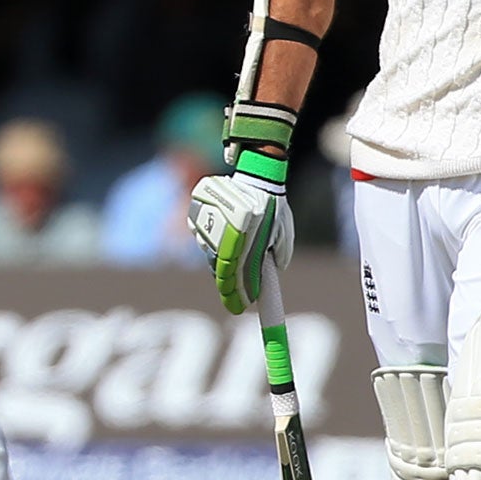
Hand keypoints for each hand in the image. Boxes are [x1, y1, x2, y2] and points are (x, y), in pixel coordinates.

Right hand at [188, 154, 294, 315]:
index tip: (240, 307)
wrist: (256, 172)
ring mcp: (208, 226)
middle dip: (228, 285)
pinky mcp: (197, 216)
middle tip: (234, 296)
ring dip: (221, 263)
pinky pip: (203, 237)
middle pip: (221, 270)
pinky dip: (211, 244)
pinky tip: (223, 240)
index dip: (236, 295)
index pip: (236, 277)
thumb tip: (273, 269)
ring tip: (232, 262)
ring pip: (211, 254)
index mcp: (244, 241)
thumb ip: (279, 253)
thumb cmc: (274, 202)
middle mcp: (223, 235)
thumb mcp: (283, 231)